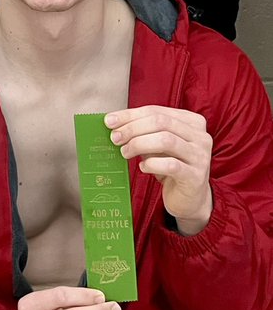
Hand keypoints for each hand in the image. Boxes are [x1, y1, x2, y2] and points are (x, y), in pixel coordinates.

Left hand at [106, 106, 212, 233]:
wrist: (190, 198)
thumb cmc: (171, 166)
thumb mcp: (157, 144)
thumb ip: (143, 131)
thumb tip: (113, 123)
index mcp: (191, 121)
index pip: (156, 111)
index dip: (130, 115)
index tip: (109, 121)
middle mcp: (200, 136)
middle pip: (161, 122)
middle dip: (133, 128)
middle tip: (115, 138)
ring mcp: (200, 156)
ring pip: (166, 140)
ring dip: (139, 144)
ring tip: (125, 152)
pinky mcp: (196, 176)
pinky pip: (171, 165)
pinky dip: (152, 164)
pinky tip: (143, 167)